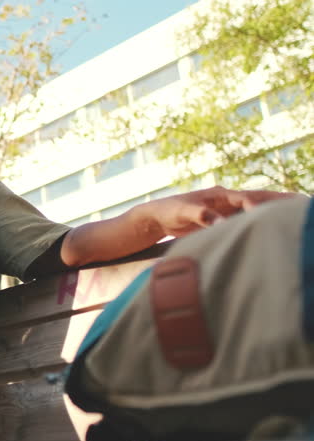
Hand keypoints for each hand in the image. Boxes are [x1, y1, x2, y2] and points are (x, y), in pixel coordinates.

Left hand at [145, 186, 303, 237]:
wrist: (159, 217)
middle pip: (258, 198)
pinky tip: (273, 228)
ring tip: (297, 212)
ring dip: (274, 210)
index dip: (253, 205)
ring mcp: (228, 210)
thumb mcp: (182, 212)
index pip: (243, 198)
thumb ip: (200, 215)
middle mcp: (227, 200)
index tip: (260, 214)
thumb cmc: (169, 210)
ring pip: (256, 209)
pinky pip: (247, 221)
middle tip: (302, 202)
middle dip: (278, 200)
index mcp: (219, 194)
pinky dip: (261, 222)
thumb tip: (218, 222)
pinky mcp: (225, 221)